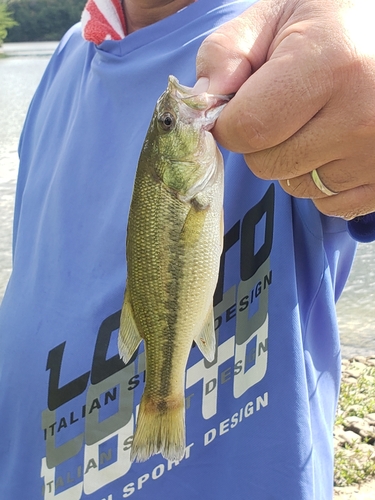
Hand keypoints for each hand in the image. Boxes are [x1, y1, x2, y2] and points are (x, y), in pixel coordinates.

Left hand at [196, 0, 374, 218]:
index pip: (248, 129)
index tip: (241, 106)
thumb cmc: (334, 24)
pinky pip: (328, 205)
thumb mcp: (277, 16)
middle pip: (267, 164)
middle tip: (288, 108)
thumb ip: (226, 53)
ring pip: (296, 186)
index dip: (231, 122)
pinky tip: (337, 145)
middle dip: (261, 142)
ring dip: (292, 161)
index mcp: (329, 65)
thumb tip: (199, 103)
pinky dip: (321, 181)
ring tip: (319, 121)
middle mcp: (360, 117)